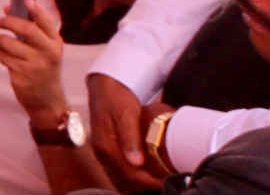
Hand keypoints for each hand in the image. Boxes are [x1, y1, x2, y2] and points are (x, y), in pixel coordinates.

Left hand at [0, 0, 68, 125]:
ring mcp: (36, 65)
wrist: (47, 99)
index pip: (47, 23)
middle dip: (7, 21)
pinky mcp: (22, 75)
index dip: (37, 10)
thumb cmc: (42, 68)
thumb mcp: (44, 49)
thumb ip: (30, 29)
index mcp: (55, 43)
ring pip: (7, 42)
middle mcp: (49, 53)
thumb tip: (7, 7)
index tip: (26, 0)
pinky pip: (0, 56)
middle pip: (26, 29)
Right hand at [90, 76, 165, 191]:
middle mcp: (101, 153)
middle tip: (167, 183)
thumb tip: (136, 163)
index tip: (167, 182)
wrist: (104, 85)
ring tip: (160, 181)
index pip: (128, 174)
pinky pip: (120, 173)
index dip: (148, 182)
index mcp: (105, 145)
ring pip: (121, 179)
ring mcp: (103, 153)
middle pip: (124, 181)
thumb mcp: (125, 114)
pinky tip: (148, 175)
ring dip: (139, 184)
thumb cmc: (116, 98)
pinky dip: (134, 178)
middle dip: (145, 185)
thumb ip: (129, 138)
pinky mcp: (108, 151)